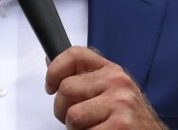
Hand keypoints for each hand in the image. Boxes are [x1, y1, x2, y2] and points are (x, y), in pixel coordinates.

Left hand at [46, 46, 166, 129]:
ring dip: (75, 128)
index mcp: (112, 71)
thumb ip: (82, 77)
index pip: (75, 54)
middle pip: (66, 89)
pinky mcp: (120, 126)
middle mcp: (118, 83)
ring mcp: (120, 104)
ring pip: (72, 115)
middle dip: (63, 109)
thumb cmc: (128, 118)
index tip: (50, 86)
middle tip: (79, 118)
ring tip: (93, 128)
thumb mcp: (109, 90)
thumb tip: (50, 60)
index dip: (55, 70)